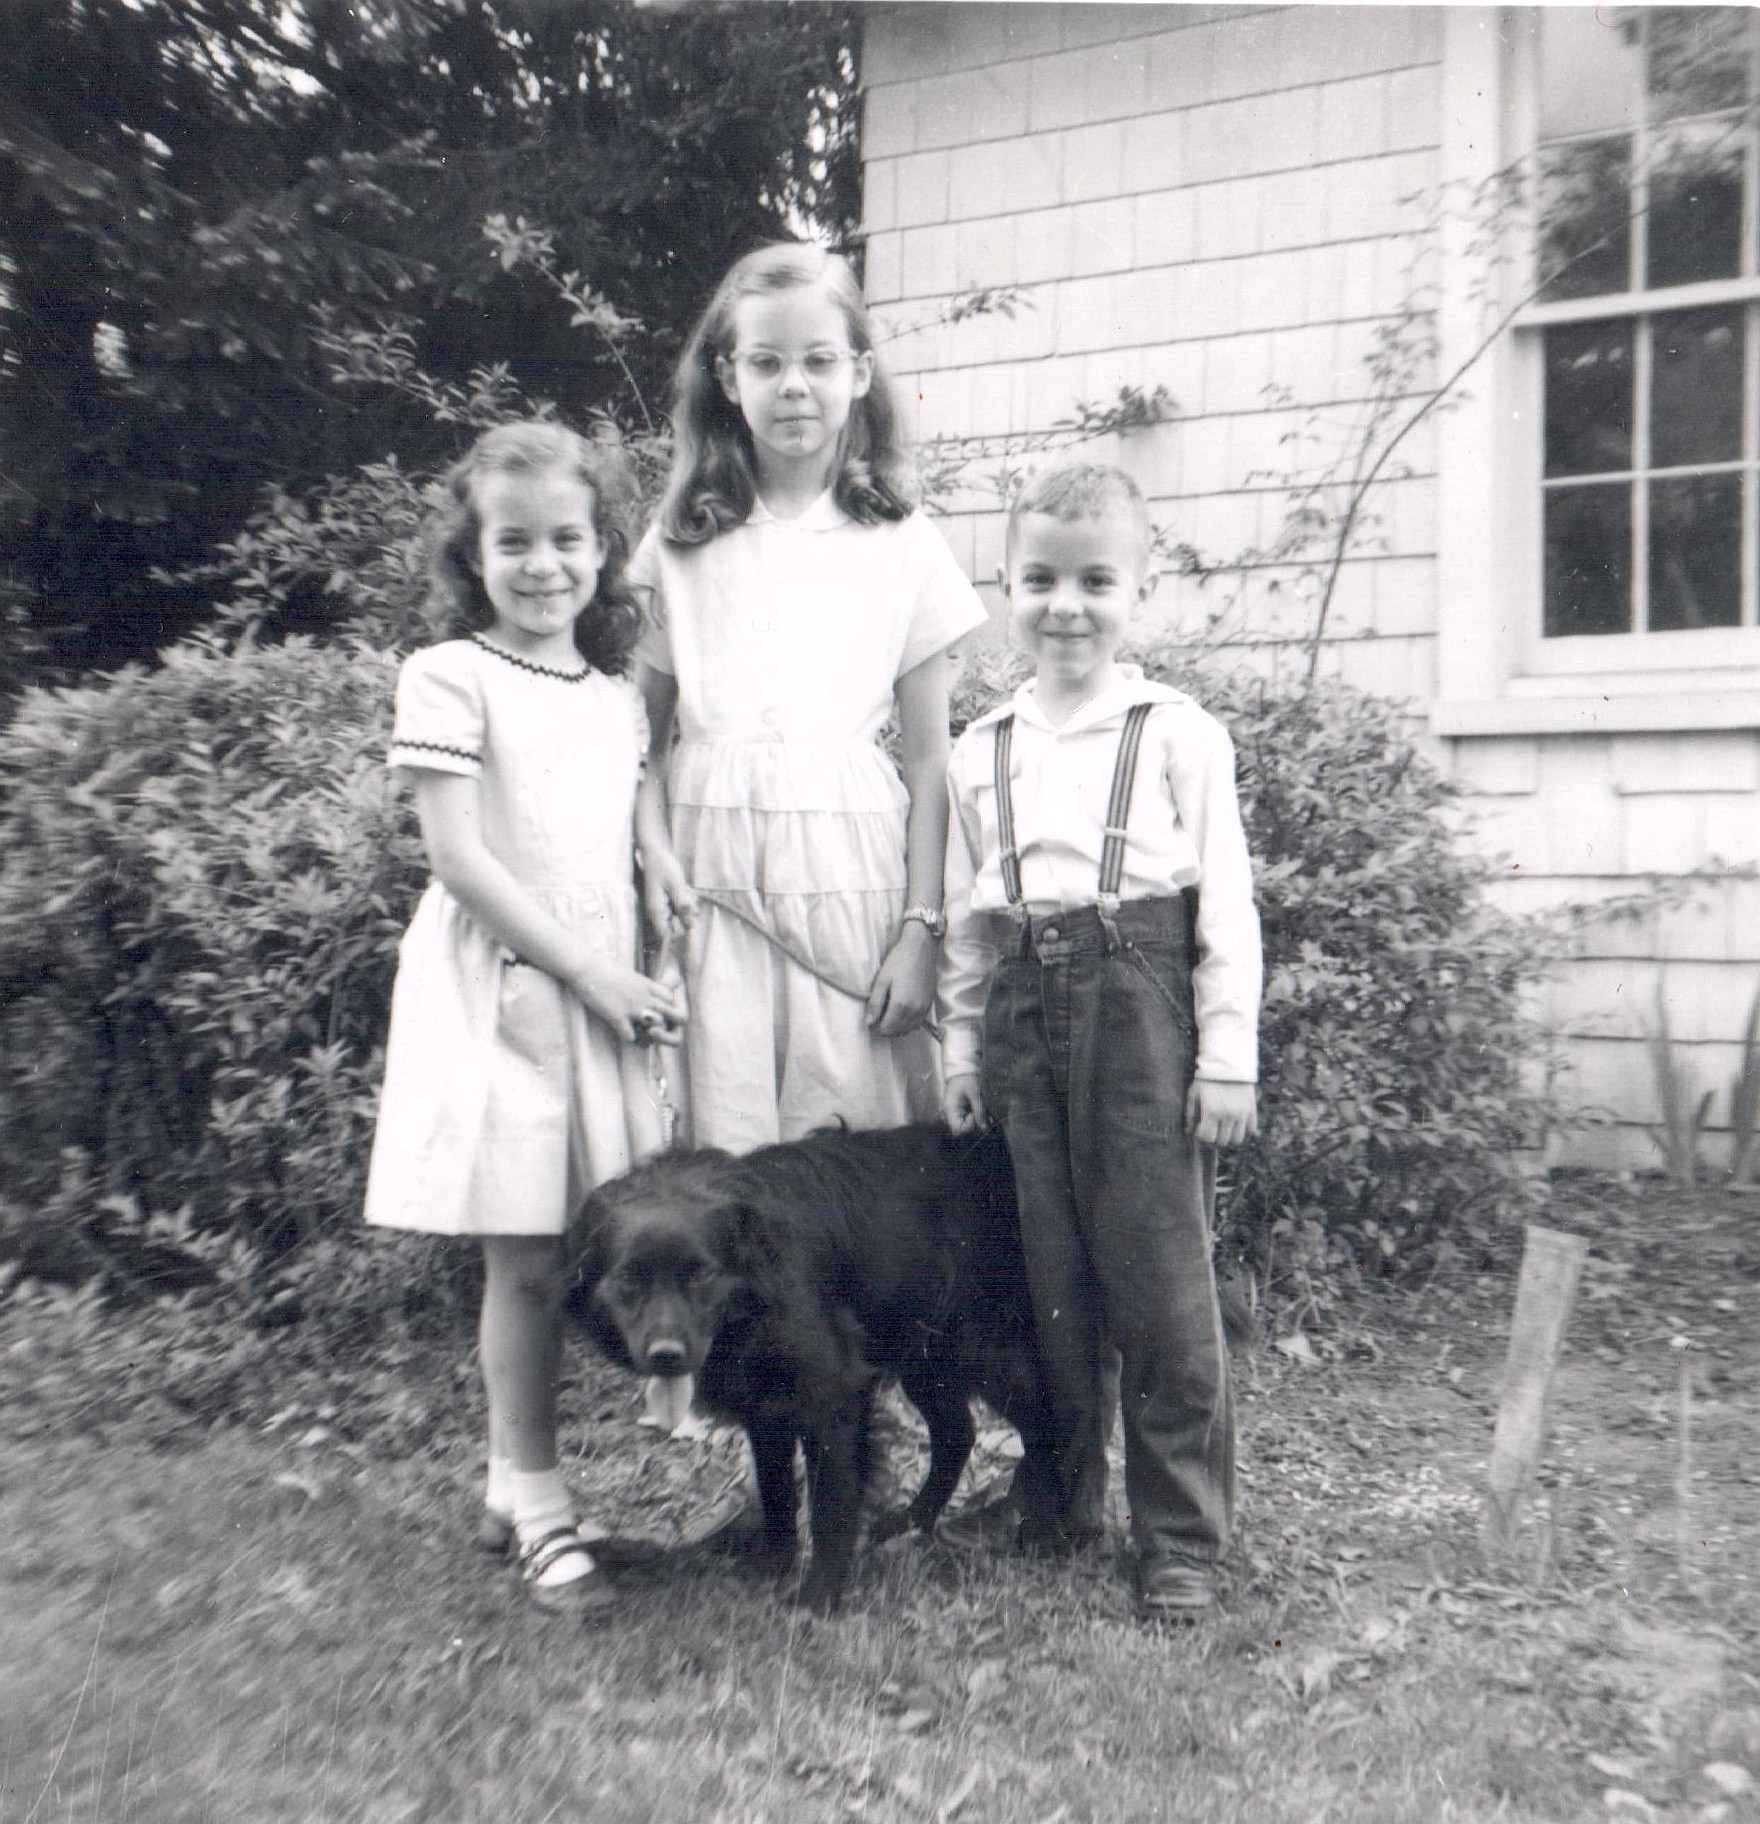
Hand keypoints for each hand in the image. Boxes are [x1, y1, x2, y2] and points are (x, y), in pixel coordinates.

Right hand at [570, 955, 685, 1045]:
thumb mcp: (629, 975)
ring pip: (658, 1027)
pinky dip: (628, 1037)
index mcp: (648, 985)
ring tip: (638, 1030)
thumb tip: (646, 991)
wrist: (584, 967)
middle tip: (652, 1027)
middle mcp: (645, 996)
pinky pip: (632, 1037)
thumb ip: (642, 986)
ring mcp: (632, 1006)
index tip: (655, 1011)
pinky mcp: (617, 1016)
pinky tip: (621, 1031)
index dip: (666, 1008)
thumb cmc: (602, 970)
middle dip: (668, 1025)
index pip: (673, 1000)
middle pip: (677, 1016)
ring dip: (649, 1033)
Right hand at [641, 849, 697, 939]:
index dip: (679, 932)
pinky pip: (685, 909)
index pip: (667, 936)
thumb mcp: (675, 884)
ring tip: (685, 890)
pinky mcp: (672, 902)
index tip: (687, 916)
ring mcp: (666, 908)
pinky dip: (689, 901)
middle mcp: (660, 913)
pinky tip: (685, 889)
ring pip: (685, 917)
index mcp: (656, 912)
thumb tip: (690, 925)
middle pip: (679, 928)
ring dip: (690, 906)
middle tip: (686, 897)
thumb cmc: (662, 866)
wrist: (656, 852)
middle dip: (688, 915)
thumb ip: (682, 904)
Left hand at [864, 923, 937, 1037]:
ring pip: (910, 1028)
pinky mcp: (929, 1003)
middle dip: (887, 1029)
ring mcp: (924, 1007)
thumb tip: (867, 1023)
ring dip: (898, 1028)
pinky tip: (903, 1014)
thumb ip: (875, 1004)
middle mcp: (915, 1010)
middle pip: (899, 1031)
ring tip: (889, 1016)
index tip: (871, 1020)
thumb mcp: (882, 981)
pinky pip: (919, 1022)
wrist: (921, 948)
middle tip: (878, 1018)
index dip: (877, 1028)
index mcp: (901, 1005)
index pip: (887, 1029)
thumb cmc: (899, 961)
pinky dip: (910, 1023)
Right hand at [943, 1074, 985, 1133]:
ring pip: (966, 1126)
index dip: (968, 1127)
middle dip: (973, 1125)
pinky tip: (983, 1112)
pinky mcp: (960, 1112)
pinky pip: (968, 1120)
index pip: (957, 1130)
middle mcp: (950, 1114)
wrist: (962, 1071)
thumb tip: (984, 1128)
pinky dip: (976, 1118)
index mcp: (951, 1109)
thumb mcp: (975, 1094)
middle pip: (961, 1130)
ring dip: (977, 1122)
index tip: (974, 1115)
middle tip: (980, 1113)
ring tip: (984, 1112)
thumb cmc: (967, 1080)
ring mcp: (955, 1114)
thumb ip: (980, 1111)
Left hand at [1185, 1078, 1256, 1147]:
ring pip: (1237, 1139)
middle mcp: (1227, 1115)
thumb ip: (1190, 1113)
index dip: (1202, 1136)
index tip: (1200, 1130)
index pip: (1207, 1137)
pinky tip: (1237, 1125)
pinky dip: (1245, 1130)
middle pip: (1222, 1141)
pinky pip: (1252, 1129)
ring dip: (1230, 1137)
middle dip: (1215, 1139)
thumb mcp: (1193, 1092)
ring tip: (1224, 1130)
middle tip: (1212, 1131)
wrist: (1229, 1063)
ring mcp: (1241, 1113)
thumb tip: (1188, 1131)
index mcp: (1211, 1111)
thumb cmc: (1207, 1078)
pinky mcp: (1252, 1109)